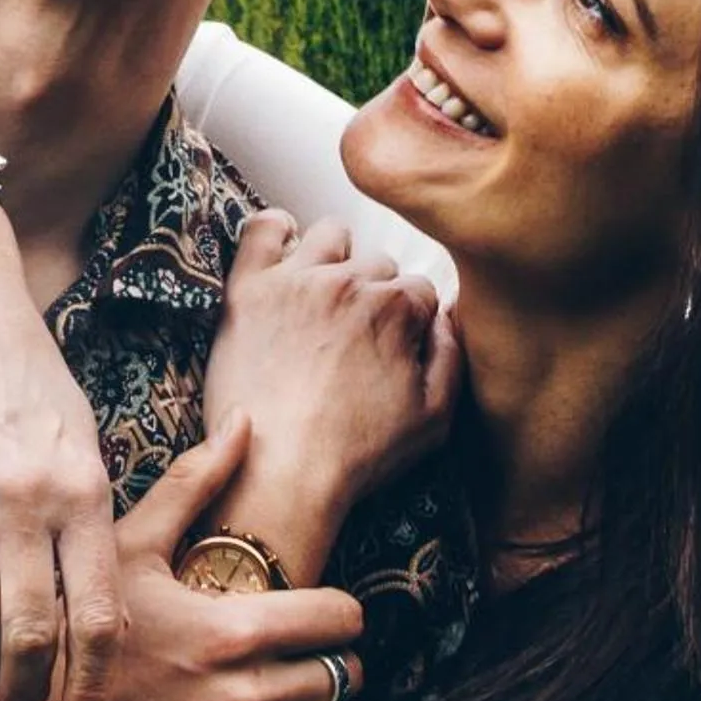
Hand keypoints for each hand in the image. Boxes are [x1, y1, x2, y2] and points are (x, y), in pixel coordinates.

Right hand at [6, 425, 365, 700]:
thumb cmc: (71, 633)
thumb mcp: (125, 552)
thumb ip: (193, 486)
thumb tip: (243, 422)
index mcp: (231, 632)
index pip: (340, 621)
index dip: (340, 614)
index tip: (325, 615)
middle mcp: (242, 699)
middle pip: (339, 681)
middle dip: (329, 665)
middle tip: (301, 656)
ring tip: (266, 695)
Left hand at [203, 213, 461, 570]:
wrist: (280, 473)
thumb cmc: (355, 454)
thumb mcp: (434, 417)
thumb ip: (452, 355)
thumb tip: (449, 315)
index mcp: (397, 308)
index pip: (418, 290)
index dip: (408, 321)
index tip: (390, 347)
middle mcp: (349, 283)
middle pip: (376, 263)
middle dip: (372, 293)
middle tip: (352, 336)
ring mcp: (295, 280)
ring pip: (330, 235)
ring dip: (334, 259)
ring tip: (321, 298)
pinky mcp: (248, 289)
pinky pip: (263, 228)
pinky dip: (275, 232)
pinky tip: (282, 257)